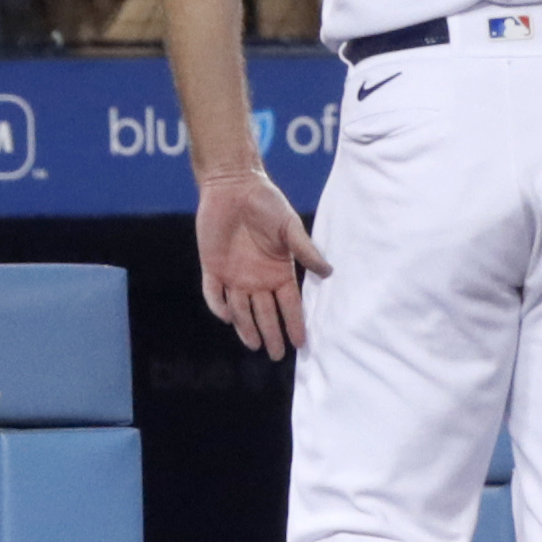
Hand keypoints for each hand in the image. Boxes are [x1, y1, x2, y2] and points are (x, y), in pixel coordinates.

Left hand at [197, 168, 329, 356]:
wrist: (233, 186)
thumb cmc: (266, 203)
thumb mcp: (289, 226)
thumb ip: (305, 250)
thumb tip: (328, 272)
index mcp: (279, 271)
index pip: (289, 304)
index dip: (294, 323)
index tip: (301, 343)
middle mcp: (257, 278)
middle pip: (265, 313)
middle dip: (272, 334)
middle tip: (277, 355)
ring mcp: (234, 276)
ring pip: (241, 310)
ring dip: (247, 328)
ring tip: (255, 345)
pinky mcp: (213, 268)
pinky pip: (214, 294)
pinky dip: (219, 306)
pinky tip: (228, 317)